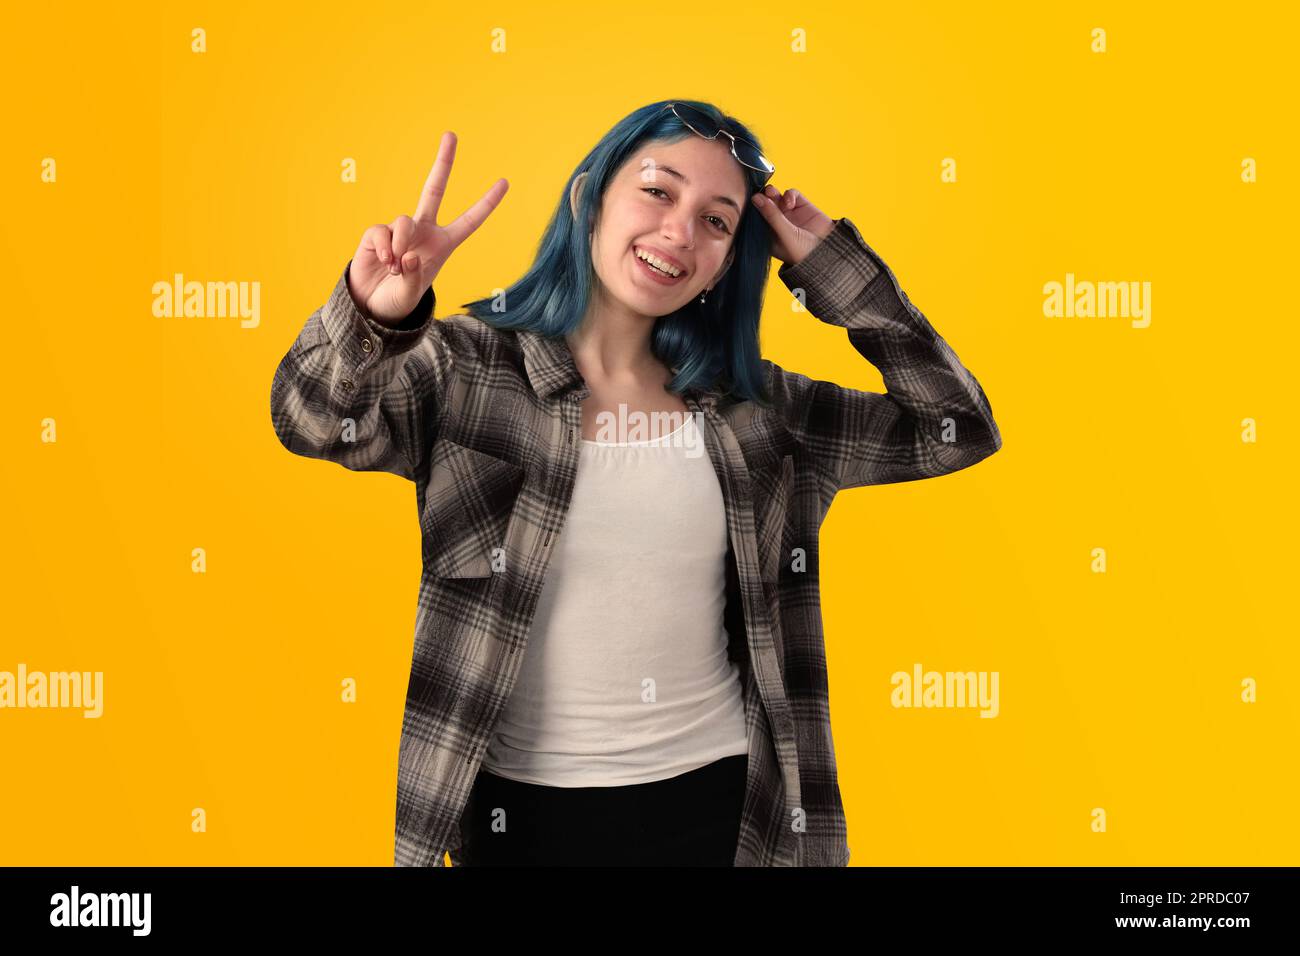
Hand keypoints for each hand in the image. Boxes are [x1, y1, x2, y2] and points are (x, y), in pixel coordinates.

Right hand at [348, 131, 508, 322]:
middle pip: (433, 189)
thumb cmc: (398, 301)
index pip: (469, 221)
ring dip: (400, 244)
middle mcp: (423, 231)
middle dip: (443, 162)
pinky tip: (383, 263)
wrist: (371, 308)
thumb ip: (414, 278)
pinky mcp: (376, 234)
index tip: (505, 181)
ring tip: (395, 268)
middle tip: (451, 134)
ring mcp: (399, 230)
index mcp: (443, 245)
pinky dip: (384, 248)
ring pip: (403, 220)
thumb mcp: (412, 295)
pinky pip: (381, 231)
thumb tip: (408, 255)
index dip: (487, 203)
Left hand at [749, 184, 834, 266]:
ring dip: (773, 194)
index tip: (750, 202)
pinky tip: (790, 201)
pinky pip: (791, 194)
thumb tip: (756, 198)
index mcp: (767, 236)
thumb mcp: (785, 234)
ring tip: (773, 194)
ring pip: (775, 197)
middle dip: (762, 198)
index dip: (752, 209)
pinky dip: (789, 194)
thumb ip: (771, 215)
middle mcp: (776, 224)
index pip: (755, 219)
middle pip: (764, 206)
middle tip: (762, 194)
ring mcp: (789, 214)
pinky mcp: (801, 205)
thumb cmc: (804, 252)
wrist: (831, 252)